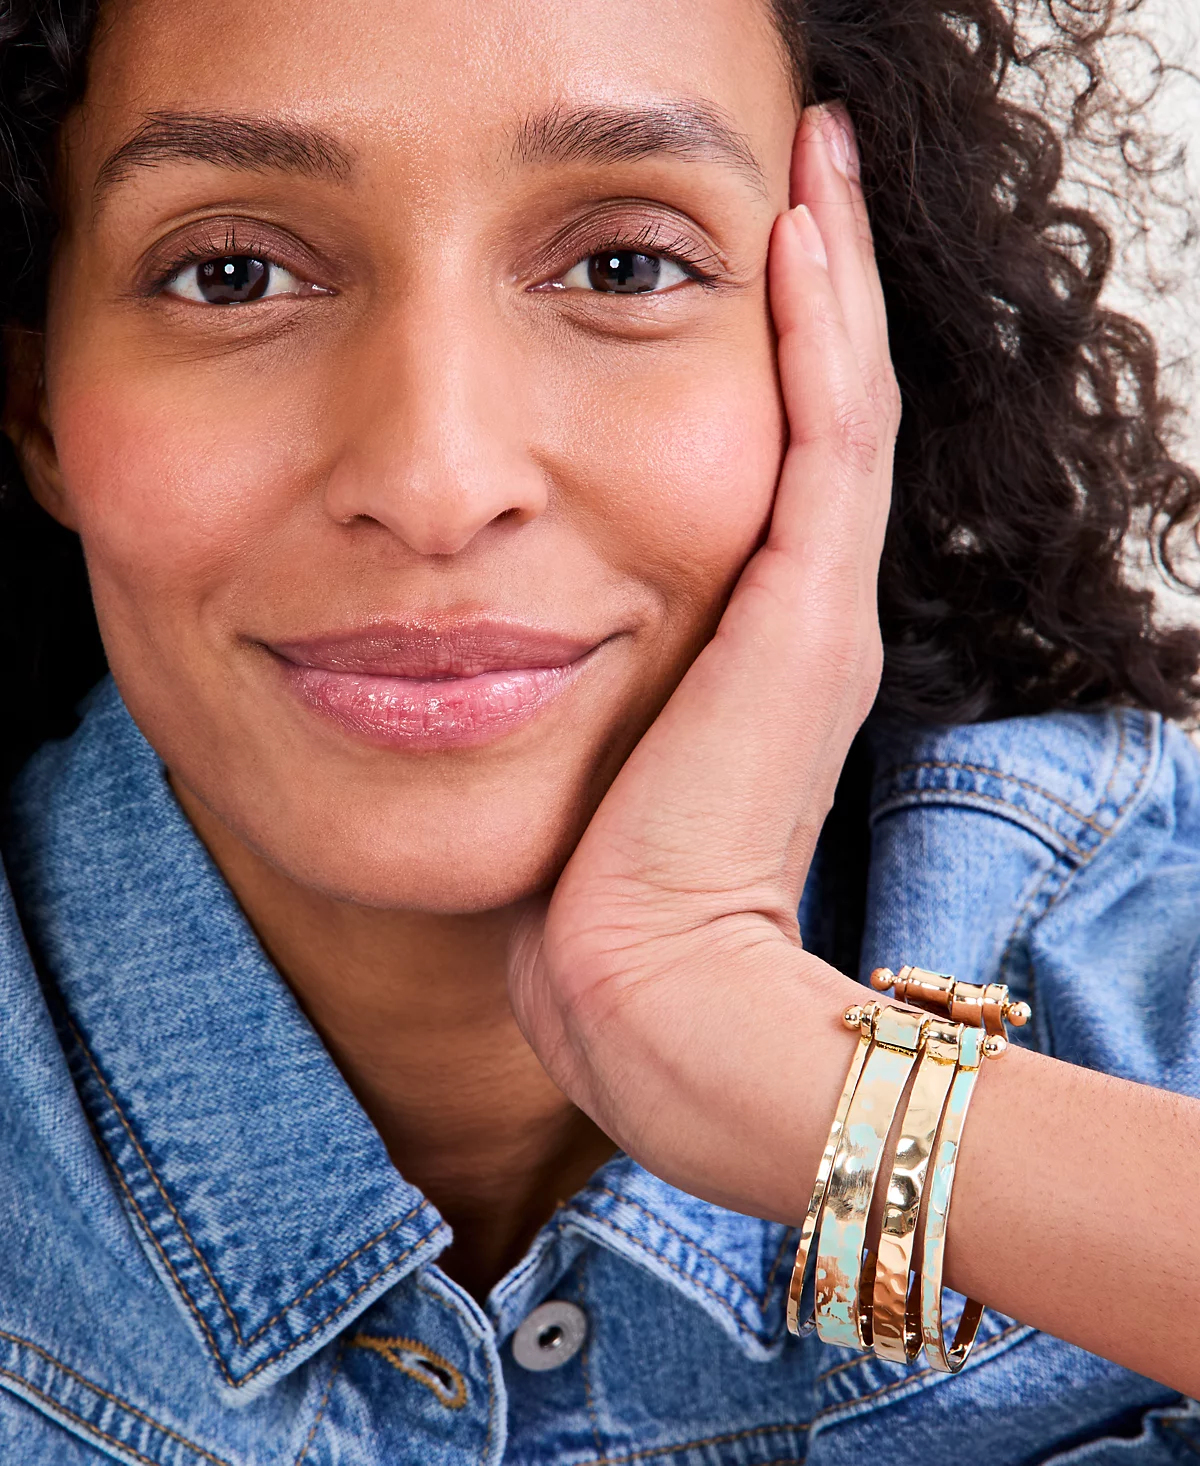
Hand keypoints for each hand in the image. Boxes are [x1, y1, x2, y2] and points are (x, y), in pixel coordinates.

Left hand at [508, 105, 900, 1220]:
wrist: (645, 990)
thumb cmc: (598, 897)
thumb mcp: (588, 759)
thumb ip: (574, 687)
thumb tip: (485, 645)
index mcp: (754, 640)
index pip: (776, 456)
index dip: (770, 351)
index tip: (736, 246)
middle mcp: (803, 607)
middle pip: (821, 408)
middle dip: (809, 285)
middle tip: (798, 169)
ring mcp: (816, 605)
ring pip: (841, 399)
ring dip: (827, 274)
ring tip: (812, 160)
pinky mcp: (807, 615)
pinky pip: (828, 436)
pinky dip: (820, 330)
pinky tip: (795, 227)